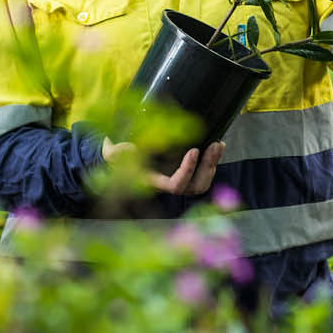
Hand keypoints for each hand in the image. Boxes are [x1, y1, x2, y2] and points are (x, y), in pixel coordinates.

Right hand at [103, 139, 225, 194]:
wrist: (121, 154)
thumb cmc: (117, 155)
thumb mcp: (113, 153)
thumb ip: (117, 153)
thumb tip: (130, 150)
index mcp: (154, 182)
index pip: (175, 185)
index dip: (187, 171)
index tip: (193, 150)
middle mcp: (169, 183)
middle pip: (195, 187)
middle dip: (207, 167)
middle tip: (214, 145)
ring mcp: (179, 178)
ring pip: (202, 182)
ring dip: (213, 163)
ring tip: (218, 144)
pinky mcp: (186, 169)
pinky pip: (204, 172)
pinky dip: (213, 160)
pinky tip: (219, 144)